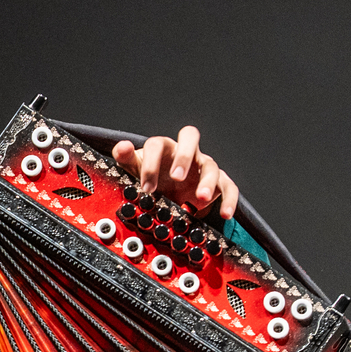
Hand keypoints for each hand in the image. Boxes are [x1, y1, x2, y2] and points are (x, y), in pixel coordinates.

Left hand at [112, 125, 239, 221]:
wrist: (169, 192)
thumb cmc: (153, 176)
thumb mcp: (135, 170)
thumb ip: (127, 158)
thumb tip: (122, 147)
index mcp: (164, 147)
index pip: (157, 144)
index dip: (152, 164)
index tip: (147, 187)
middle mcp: (185, 152)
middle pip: (190, 137)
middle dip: (184, 156)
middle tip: (177, 177)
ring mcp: (203, 166)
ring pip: (210, 165)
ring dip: (207, 181)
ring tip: (200, 199)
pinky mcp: (218, 182)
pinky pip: (228, 186)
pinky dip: (229, 199)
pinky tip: (225, 214)